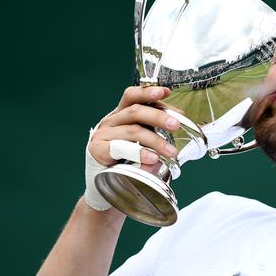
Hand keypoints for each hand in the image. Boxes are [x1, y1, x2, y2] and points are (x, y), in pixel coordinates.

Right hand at [84, 86, 183, 210]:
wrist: (105, 184)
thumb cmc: (127, 159)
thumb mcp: (144, 139)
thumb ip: (156, 127)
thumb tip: (179, 117)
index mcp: (122, 114)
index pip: (132, 96)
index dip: (148, 92)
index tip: (165, 92)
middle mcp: (111, 120)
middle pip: (135, 111)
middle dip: (159, 117)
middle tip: (176, 125)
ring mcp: (102, 134)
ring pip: (132, 131)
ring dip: (156, 141)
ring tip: (171, 152)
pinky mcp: (97, 150)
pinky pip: (120, 149)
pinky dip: (139, 153)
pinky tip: (152, 159)